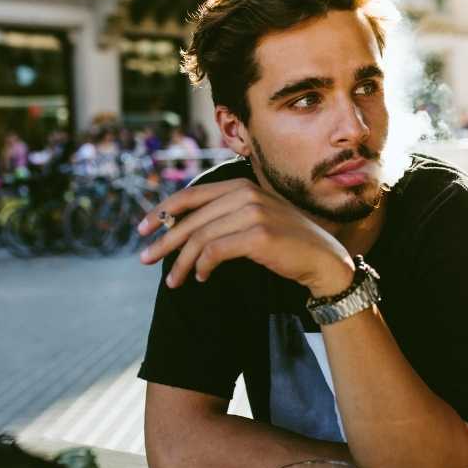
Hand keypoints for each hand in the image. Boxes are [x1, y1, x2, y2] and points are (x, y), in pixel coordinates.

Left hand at [137, 179, 353, 295]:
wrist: (324, 261)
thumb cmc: (288, 244)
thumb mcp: (256, 220)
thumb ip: (227, 217)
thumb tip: (184, 230)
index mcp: (242, 186)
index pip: (192, 195)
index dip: (163, 211)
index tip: (143, 228)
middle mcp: (245, 194)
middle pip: (192, 218)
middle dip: (165, 240)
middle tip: (146, 258)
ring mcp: (253, 213)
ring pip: (200, 237)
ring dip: (182, 262)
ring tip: (174, 281)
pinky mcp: (258, 235)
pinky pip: (216, 252)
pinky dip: (203, 267)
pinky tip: (201, 278)